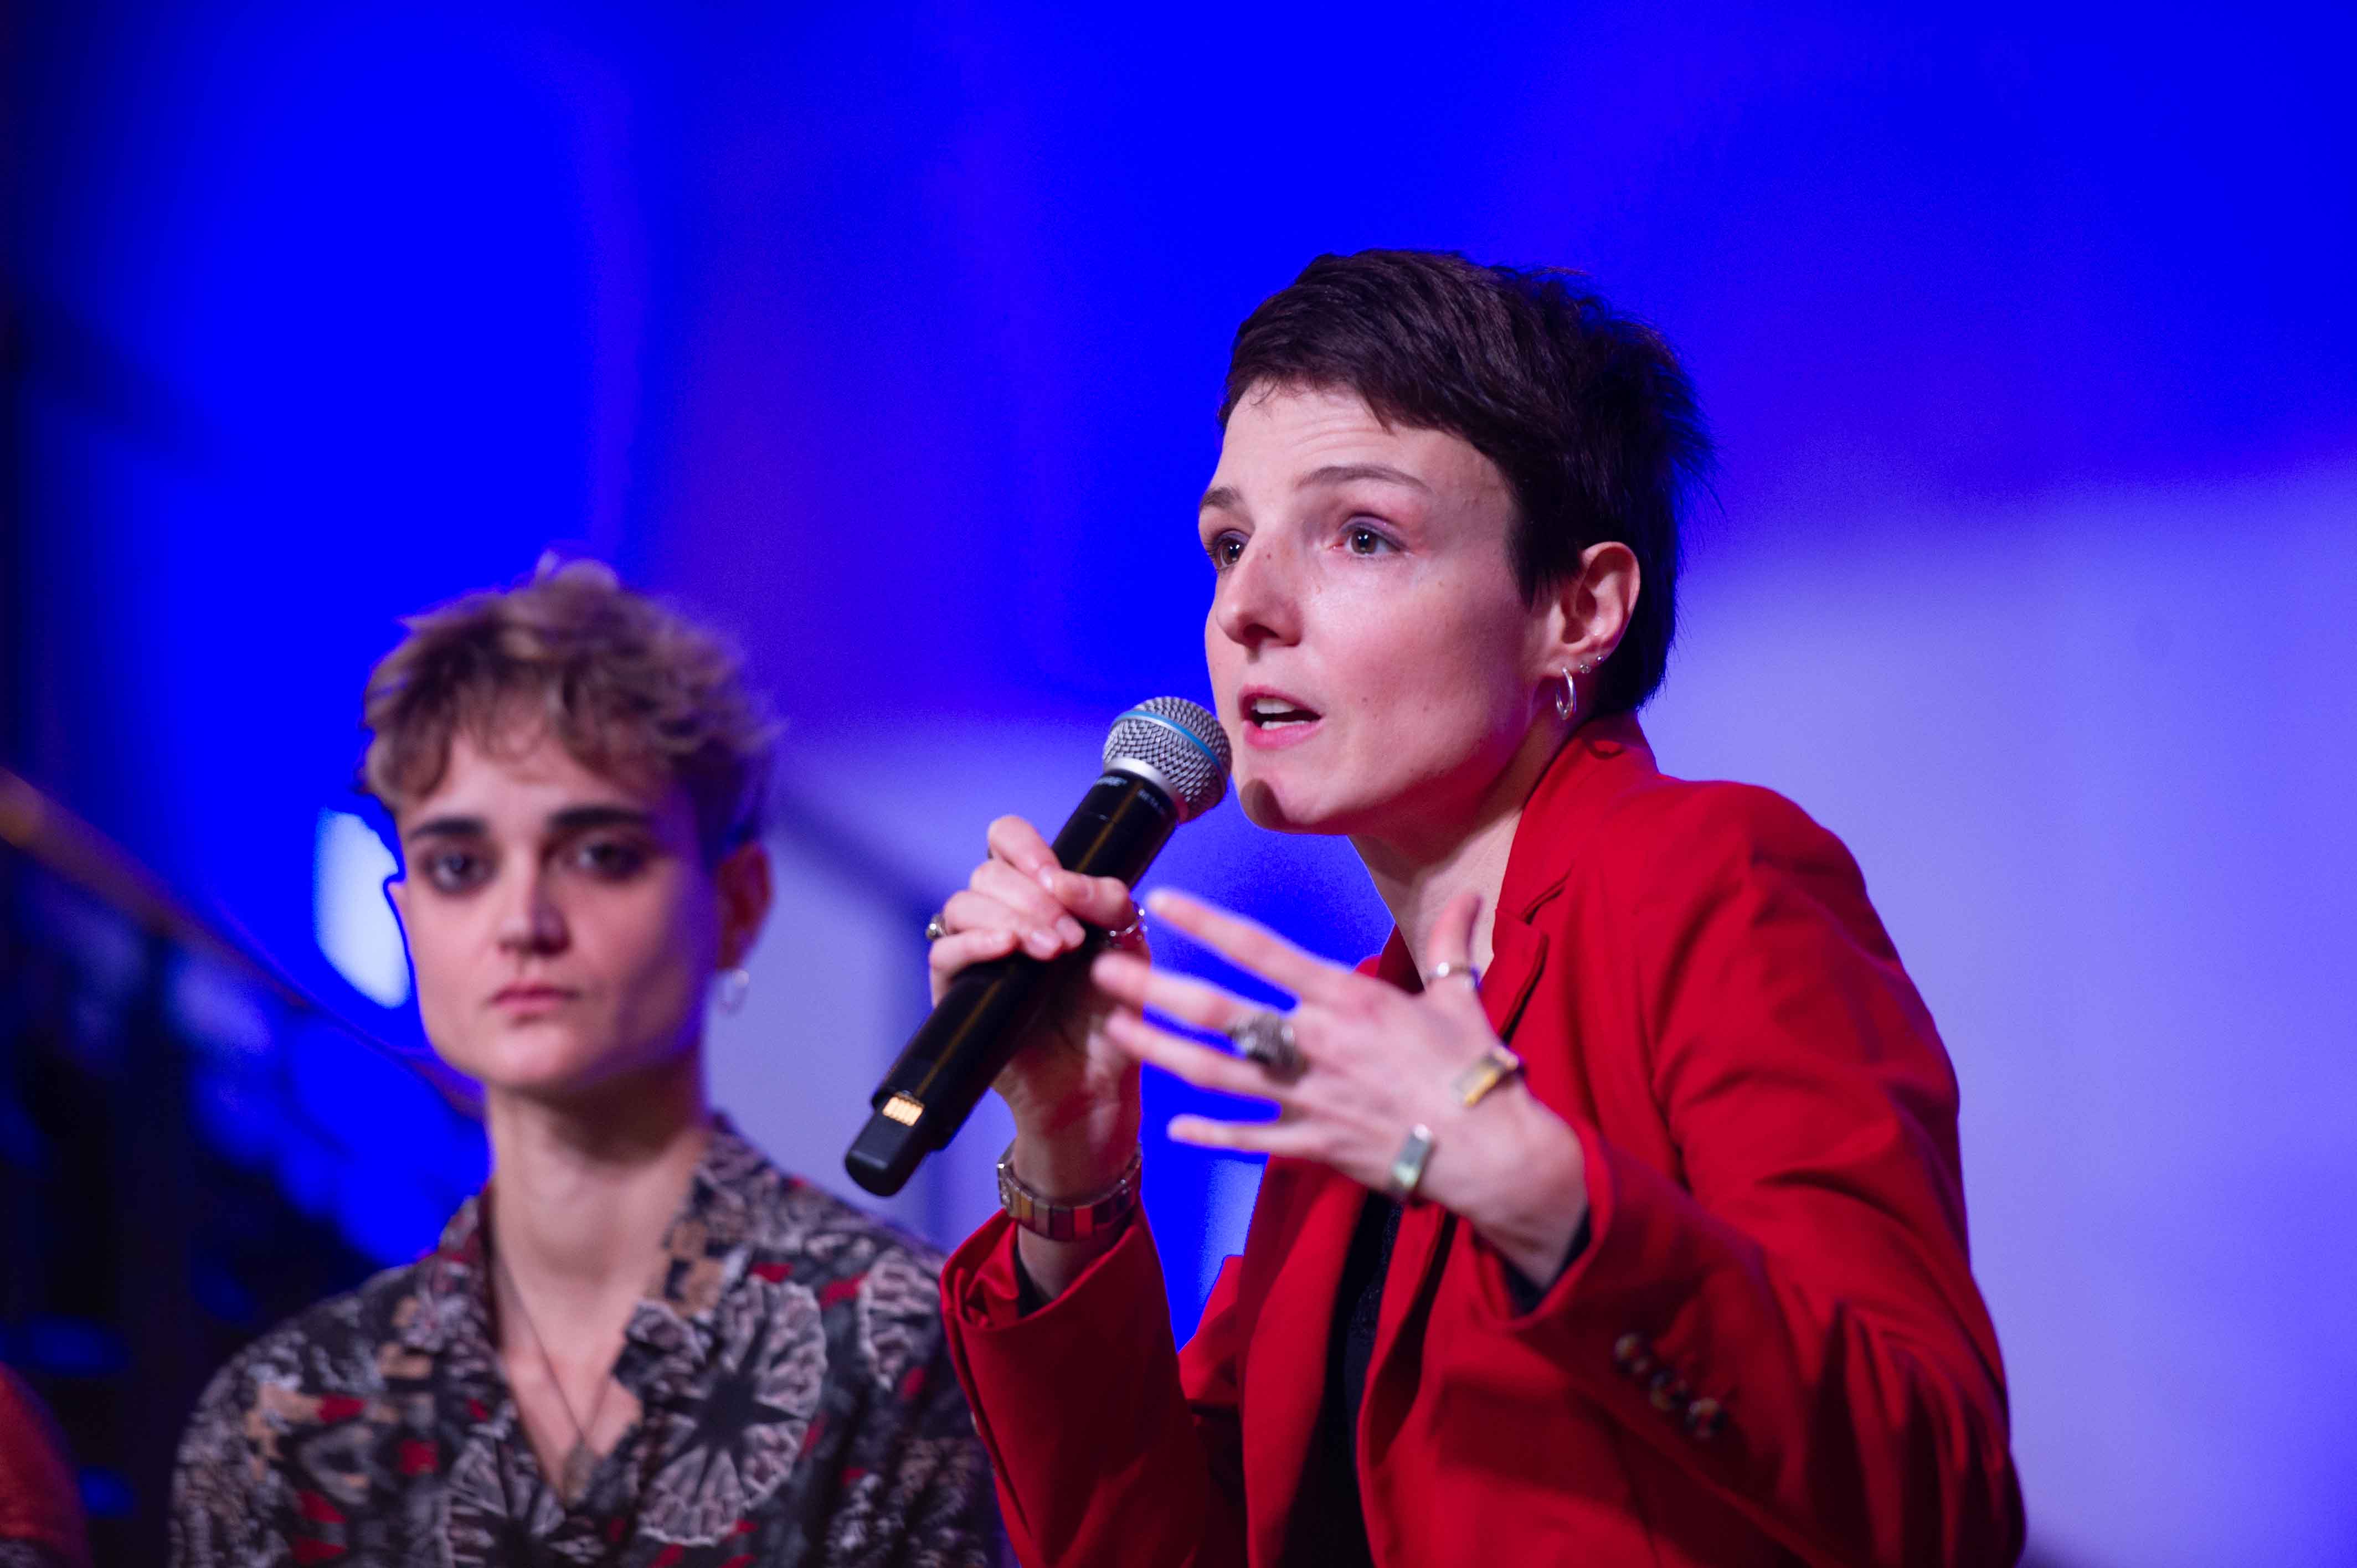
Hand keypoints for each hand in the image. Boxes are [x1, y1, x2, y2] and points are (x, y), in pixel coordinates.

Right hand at [928, 815, 1144, 1186]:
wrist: (1094, 1083)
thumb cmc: (1110, 1013)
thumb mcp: (1127, 945)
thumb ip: (1108, 900)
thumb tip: (1060, 881)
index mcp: (1038, 895)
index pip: (1007, 841)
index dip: (1025, 847)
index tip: (1056, 877)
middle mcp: (1000, 916)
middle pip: (987, 873)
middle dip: (1033, 897)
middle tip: (1070, 937)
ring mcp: (975, 952)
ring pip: (963, 904)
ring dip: (1013, 917)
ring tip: (1053, 951)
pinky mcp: (955, 990)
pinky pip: (945, 950)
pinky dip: (975, 942)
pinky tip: (1006, 949)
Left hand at [1089, 888, 1589, 1282]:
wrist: (1491, 1154)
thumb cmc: (1475, 1072)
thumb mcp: (1460, 998)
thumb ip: (1450, 943)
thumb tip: (1470, 895)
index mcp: (1346, 999)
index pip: (1262, 950)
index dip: (1208, 924)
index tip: (1163, 901)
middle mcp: (1315, 1045)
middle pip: (1218, 1013)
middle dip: (1155, 991)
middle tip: (1103, 972)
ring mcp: (1308, 1099)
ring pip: (1216, 1075)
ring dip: (1161, 1053)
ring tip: (1115, 1032)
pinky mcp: (1312, 1145)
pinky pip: (1248, 1140)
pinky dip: (1209, 1134)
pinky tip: (1171, 1125)